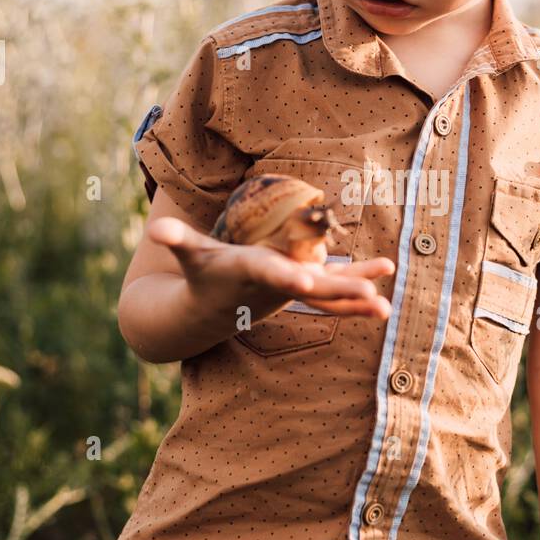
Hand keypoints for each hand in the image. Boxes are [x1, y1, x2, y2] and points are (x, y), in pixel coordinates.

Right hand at [149, 216, 394, 322]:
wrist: (212, 311)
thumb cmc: (203, 272)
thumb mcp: (189, 254)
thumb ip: (176, 239)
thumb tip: (154, 228)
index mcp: (249, 272)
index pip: (268, 273)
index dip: (284, 275)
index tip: (304, 281)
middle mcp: (276, 286)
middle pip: (312, 290)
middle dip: (341, 292)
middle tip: (371, 296)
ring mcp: (291, 293)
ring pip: (329, 297)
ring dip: (358, 296)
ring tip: (385, 304)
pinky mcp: (301, 293)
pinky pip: (334, 294)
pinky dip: (357, 291)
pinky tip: (384, 290)